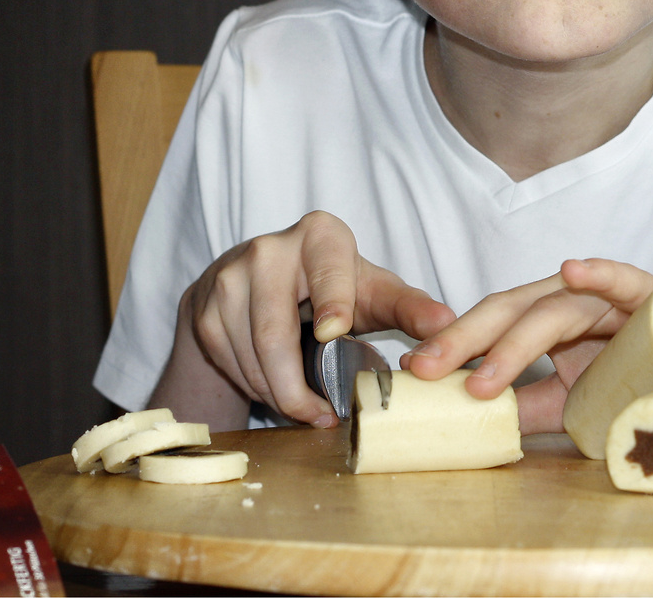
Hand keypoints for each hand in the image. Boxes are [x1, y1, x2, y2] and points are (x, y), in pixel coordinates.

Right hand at [181, 211, 455, 426]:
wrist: (260, 280)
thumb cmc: (332, 286)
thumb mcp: (373, 291)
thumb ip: (410, 308)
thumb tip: (447, 325)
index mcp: (320, 236)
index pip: (327, 270)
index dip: (332, 301)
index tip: (335, 331)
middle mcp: (268, 248)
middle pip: (276, 330)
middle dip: (299, 385)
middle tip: (325, 416)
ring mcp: (229, 277)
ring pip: (252, 354)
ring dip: (279, 394)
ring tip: (307, 408)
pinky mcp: (205, 309)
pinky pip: (231, 363)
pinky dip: (256, 388)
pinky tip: (277, 390)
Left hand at [402, 258, 652, 433]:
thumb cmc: (650, 372)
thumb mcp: (580, 401)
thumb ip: (535, 407)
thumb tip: (482, 425)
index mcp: (548, 323)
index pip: (491, 329)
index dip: (451, 345)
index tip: (411, 370)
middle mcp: (571, 301)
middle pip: (508, 311)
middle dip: (462, 339)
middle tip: (422, 368)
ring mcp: (609, 295)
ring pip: (553, 308)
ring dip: (514, 340)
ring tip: (482, 375)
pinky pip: (623, 279)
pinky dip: (598, 272)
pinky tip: (572, 271)